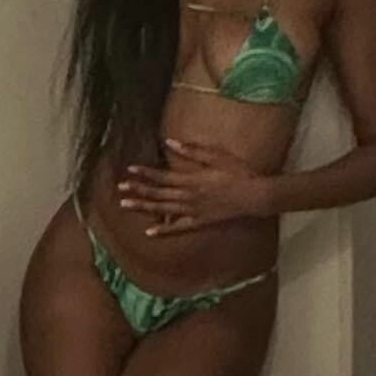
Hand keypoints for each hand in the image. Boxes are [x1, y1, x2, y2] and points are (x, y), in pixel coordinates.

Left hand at [117, 138, 270, 236]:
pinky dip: (163, 230)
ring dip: (143, 207)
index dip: (144, 173)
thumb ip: (192, 151)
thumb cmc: (238, 172)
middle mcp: (188, 196)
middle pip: (157, 193)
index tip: (129, 170)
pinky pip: (178, 228)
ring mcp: (193, 211)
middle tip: (120, 189)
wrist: (255, 196)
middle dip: (137, 190)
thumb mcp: (217, 156)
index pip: (162, 176)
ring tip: (125, 206)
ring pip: (163, 210)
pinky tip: (149, 232)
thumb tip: (170, 142)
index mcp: (191, 179)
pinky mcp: (199, 222)